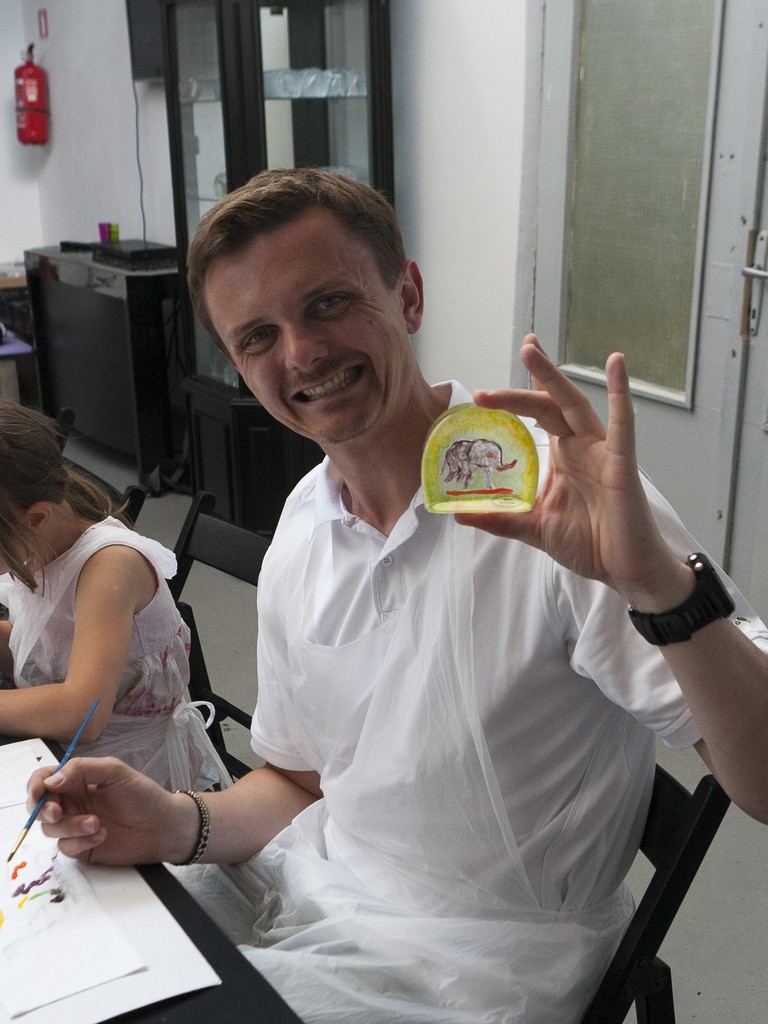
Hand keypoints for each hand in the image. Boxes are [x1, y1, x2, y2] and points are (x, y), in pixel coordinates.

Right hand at [29, 756, 178, 864]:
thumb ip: (82, 770)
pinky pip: (66, 847)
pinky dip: (81, 842)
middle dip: (43, 810)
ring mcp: (75, 826)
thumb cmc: (142, 795)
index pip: (45, 779)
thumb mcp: (114, 772)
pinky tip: (102, 834)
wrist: (162, 826)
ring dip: (70, 826)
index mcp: (77, 780)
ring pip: (51, 829)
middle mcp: (73, 802)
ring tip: (96, 823)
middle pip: (40, 807)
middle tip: (58, 813)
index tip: (39, 792)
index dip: (36, 784)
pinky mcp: (82, 847)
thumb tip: (50, 780)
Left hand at [456, 335, 691, 609]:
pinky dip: (620, 392)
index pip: (539, 412)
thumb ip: (501, 519)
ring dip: (552, 378)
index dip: (523, 388)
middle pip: (549, 405)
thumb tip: (459, 515)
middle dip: (529, 379)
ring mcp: (602, 452)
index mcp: (562, 457)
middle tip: (513, 353)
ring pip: (574, 405)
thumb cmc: (590, 545)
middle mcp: (581, 447)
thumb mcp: (535, 529)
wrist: (625, 570)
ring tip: (531, 351)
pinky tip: (615, 364)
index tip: (510, 360)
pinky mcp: (622, 463)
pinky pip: (622, 423)